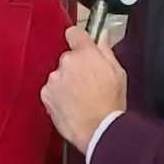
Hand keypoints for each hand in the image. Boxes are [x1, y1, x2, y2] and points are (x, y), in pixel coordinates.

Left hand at [41, 26, 126, 153]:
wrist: (98, 130)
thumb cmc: (111, 103)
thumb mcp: (117, 73)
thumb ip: (106, 50)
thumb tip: (102, 35)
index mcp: (86, 53)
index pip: (74, 32)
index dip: (77, 38)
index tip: (80, 44)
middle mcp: (66, 62)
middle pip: (67, 58)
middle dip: (75, 67)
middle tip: (87, 83)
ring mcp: (54, 78)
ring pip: (58, 75)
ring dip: (65, 82)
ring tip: (79, 98)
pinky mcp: (46, 94)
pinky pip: (51, 90)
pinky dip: (57, 96)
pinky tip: (70, 105)